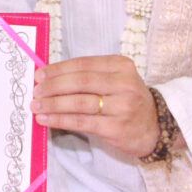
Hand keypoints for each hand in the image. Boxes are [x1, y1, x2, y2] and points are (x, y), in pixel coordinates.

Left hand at [36, 56, 156, 159]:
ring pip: (79, 102)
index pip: (83, 64)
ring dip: (53, 104)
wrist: (155, 127)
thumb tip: (51, 77)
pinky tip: (46, 120)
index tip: (40, 74)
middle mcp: (124, 84)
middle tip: (36, 91)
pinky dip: (60, 120)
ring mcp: (122, 106)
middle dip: (53, 86)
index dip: (58, 69)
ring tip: (36, 106)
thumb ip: (91, 76)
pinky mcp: (116, 127)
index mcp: (122, 66)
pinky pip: (81, 122)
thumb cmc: (128, 101)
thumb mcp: (117, 80)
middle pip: (80, 82)